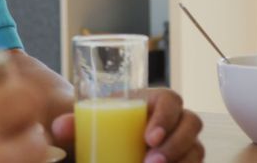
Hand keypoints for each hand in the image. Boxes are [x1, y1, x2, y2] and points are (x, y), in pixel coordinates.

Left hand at [50, 88, 203, 162]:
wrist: (110, 144)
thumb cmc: (105, 129)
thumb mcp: (91, 124)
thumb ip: (75, 124)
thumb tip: (59, 127)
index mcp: (153, 101)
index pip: (170, 100)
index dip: (165, 116)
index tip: (149, 137)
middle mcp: (173, 119)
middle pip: (191, 122)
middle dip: (175, 143)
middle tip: (150, 161)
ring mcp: (182, 141)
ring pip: (197, 147)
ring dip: (181, 160)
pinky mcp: (184, 159)